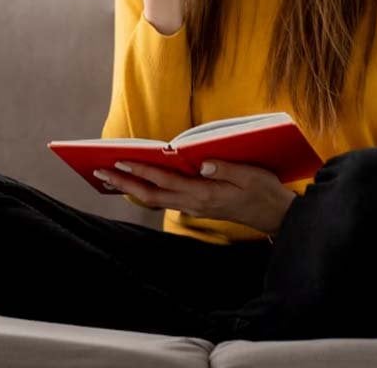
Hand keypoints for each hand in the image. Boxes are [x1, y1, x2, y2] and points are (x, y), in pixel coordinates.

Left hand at [94, 159, 295, 235]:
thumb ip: (225, 168)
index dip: (141, 170)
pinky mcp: (197, 207)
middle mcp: (194, 203)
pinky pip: (165, 199)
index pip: (165, 181)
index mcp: (205, 194)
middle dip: (124, 182)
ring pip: (155, 199)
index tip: (119, 159)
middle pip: (151, 195)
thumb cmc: (265, 192)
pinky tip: (137, 183)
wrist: (277, 217)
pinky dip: (147, 190)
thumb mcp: (251, 175)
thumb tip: (201, 163)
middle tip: (99, 170)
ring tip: (109, 176)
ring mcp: (194, 207)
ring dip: (131, 187)